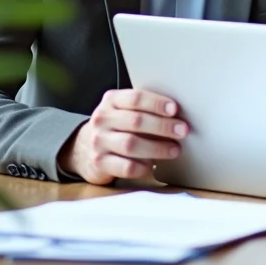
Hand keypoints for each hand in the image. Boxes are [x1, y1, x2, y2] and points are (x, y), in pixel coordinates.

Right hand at [59, 89, 188, 184]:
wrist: (82, 148)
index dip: (156, 103)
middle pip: (136, 121)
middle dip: (163, 126)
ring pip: (131, 144)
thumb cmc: (115, 126)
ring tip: (175, 149)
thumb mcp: (123, 110)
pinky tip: (153, 166)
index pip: (135, 98)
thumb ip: (145, 108)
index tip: (174, 109)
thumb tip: (179, 115)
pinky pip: (125, 167)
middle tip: (182, 130)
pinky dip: (143, 167)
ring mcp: (99, 142)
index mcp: (111, 100)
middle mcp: (102, 119)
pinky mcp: (99, 163)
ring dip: (157, 147)